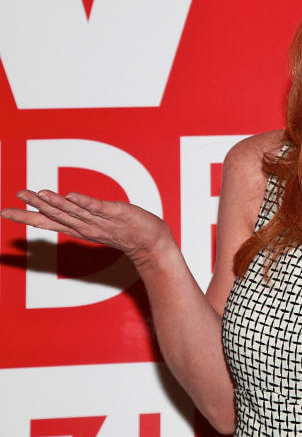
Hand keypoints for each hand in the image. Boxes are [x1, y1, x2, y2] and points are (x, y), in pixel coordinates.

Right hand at [1, 190, 176, 270]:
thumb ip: (78, 218)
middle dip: (34, 207)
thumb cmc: (125, 232)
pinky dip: (85, 201)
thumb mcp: (96, 226)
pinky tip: (71, 195)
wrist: (152, 243)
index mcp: (79, 228)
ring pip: (74, 211)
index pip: (48, 222)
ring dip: (55, 202)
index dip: (27, 216)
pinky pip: (98, 207)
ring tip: (38, 193)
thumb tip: (61, 209)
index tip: (5, 211)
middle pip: (56, 216)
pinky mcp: (117, 213)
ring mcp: (101, 220)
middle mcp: (86, 226)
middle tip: (15, 198)